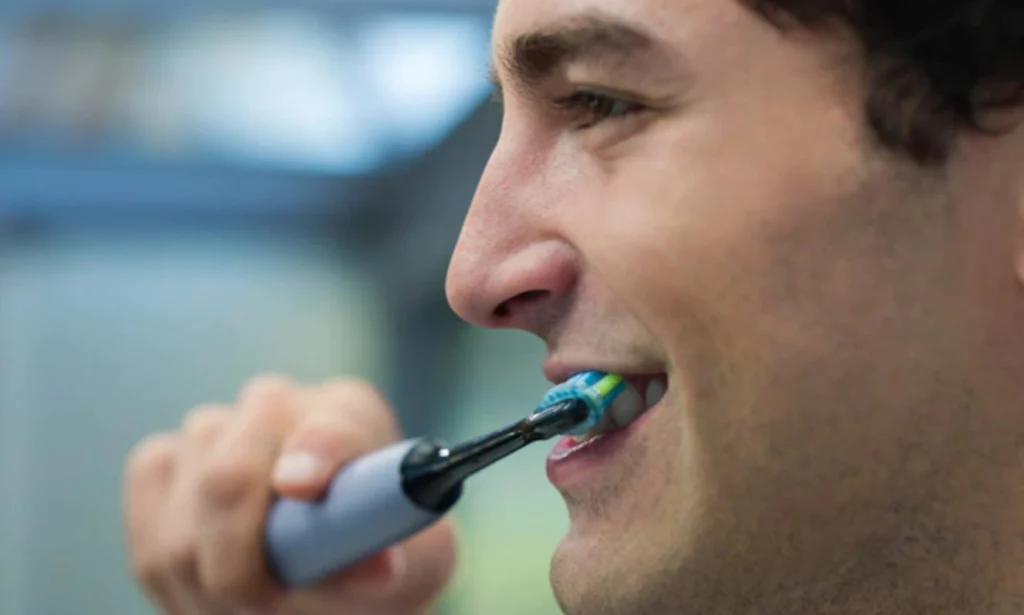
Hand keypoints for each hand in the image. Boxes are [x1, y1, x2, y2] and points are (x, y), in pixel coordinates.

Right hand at [122, 375, 456, 614]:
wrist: (337, 556)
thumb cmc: (376, 552)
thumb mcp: (414, 562)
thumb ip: (394, 557)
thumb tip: (378, 567)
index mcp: (348, 412)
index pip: (329, 426)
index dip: (313, 453)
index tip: (301, 486)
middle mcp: (273, 406)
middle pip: (229, 475)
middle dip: (241, 562)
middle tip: (268, 604)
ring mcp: (210, 432)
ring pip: (182, 524)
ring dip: (212, 584)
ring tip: (256, 604)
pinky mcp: (159, 469)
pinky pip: (148, 532)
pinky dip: (174, 578)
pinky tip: (212, 587)